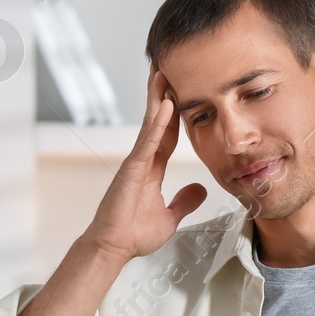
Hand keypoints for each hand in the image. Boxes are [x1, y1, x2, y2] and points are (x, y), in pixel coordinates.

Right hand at [84, 69, 207, 263]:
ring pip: (150, 123)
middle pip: (157, 120)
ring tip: (164, 71)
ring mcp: (135, 162)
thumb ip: (184, 201)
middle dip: (163, 94)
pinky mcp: (131, 169)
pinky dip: (157, 122)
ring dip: (157, 97)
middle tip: (170, 66)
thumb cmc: (134, 234)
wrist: (114, 248)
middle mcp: (142, 160)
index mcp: (151, 169)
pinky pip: (147, 141)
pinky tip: (165, 104)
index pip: (168, 134)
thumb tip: (200, 190)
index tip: (183, 93)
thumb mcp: (169, 216)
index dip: (176, 113)